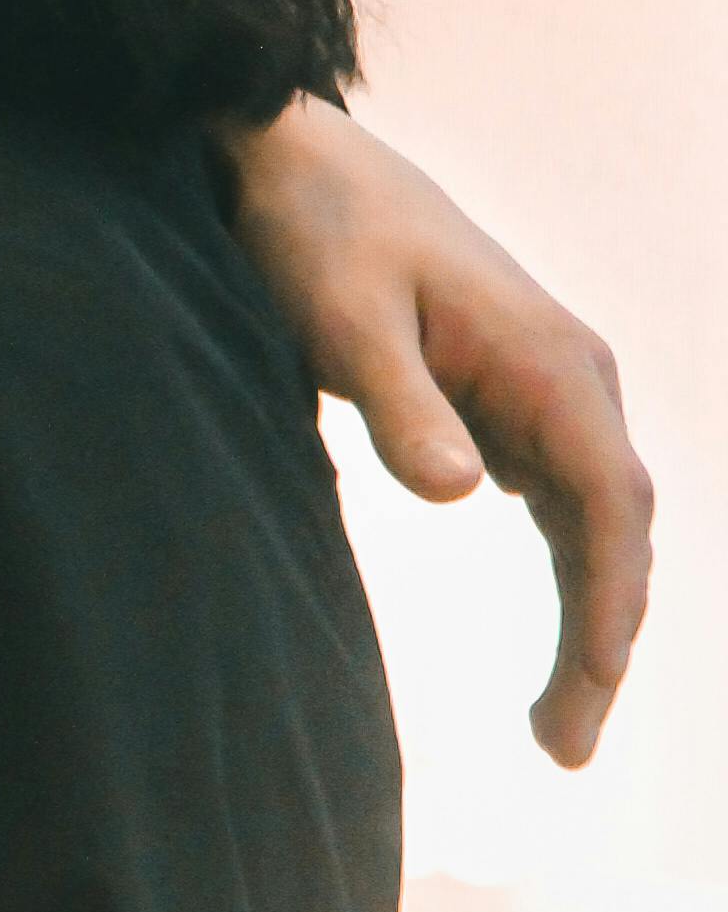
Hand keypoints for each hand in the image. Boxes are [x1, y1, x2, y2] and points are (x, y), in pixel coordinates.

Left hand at [225, 100, 650, 768]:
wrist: (295, 163)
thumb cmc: (315, 233)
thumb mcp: (343, 320)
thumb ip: (400, 407)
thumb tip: (462, 493)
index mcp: (551, 361)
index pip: (608, 500)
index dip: (609, 597)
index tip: (597, 677)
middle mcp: (574, 377)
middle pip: (618, 528)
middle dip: (604, 638)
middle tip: (565, 748)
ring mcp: (550, 391)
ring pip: (598, 526)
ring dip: (592, 620)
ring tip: (559, 730)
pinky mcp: (513, 403)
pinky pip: (563, 507)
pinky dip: (570, 579)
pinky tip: (557, 650)